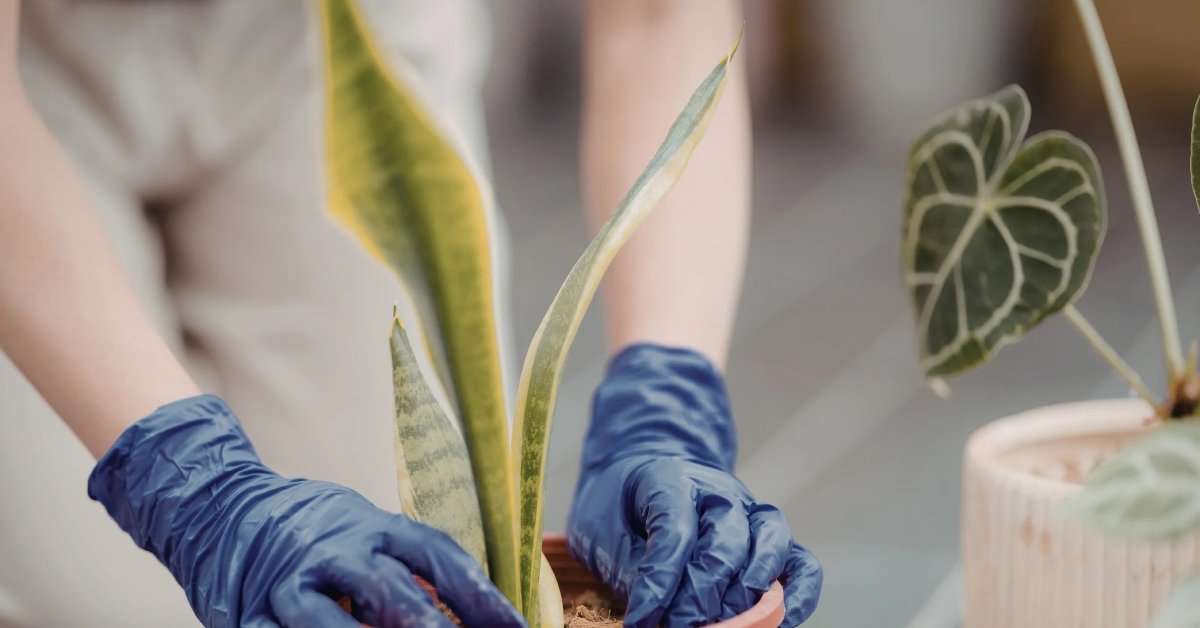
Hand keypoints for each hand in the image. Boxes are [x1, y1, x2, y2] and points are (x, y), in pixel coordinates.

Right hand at [88, 395, 522, 627]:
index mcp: (376, 526)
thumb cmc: (314, 527)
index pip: (439, 556)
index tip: (516, 627)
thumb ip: (408, 566)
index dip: (480, 594)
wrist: (222, 502)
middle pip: (389, 587)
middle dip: (428, 625)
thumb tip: (470, 608)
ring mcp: (293, 577)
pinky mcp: (252, 604)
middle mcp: (338, 547)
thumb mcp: (366, 531)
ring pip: (326, 615)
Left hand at [567, 345, 821, 626]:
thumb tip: (652, 616)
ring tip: (723, 623)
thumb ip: (632, 568)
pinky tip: (780, 624)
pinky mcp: (772, 538)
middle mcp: (720, 491)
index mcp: (671, 478)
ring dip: (747, 592)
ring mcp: (751, 512)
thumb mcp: (604, 532)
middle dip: (701, 595)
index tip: (642, 620)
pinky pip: (802, 564)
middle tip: (679, 626)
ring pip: (771, 544)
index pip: (675, 529)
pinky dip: (798, 596)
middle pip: (724, 541)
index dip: (660, 580)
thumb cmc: (621, 509)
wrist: (642, 478)